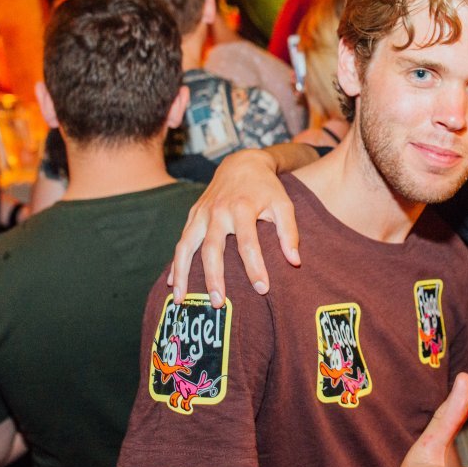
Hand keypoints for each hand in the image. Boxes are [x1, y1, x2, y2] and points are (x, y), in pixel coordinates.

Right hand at [168, 148, 299, 306]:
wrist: (242, 163)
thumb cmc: (266, 188)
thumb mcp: (284, 204)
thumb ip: (289, 232)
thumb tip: (294, 261)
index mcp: (242, 208)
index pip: (248, 244)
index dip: (255, 267)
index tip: (262, 289)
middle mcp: (217, 211)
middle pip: (212, 249)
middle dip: (213, 277)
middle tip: (218, 303)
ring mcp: (201, 213)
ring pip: (186, 247)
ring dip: (182, 274)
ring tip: (180, 299)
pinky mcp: (192, 215)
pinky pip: (180, 242)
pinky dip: (175, 264)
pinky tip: (172, 284)